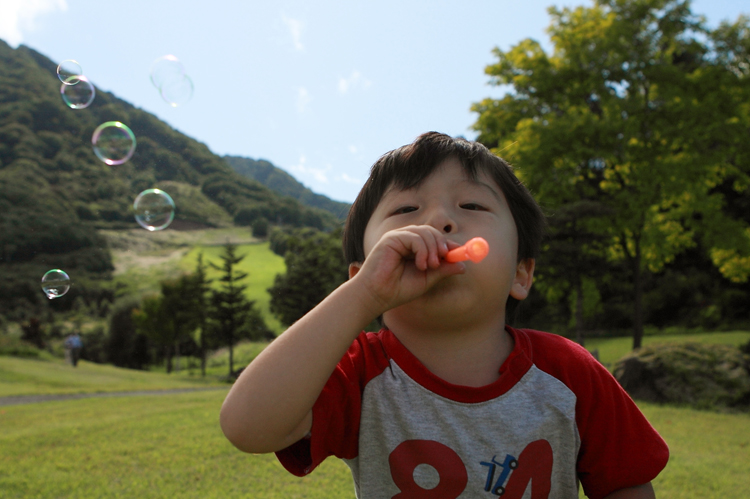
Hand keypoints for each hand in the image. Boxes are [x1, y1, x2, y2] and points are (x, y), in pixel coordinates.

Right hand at [351, 225, 466, 315]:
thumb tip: (464, 266)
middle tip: (445, 259)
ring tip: (429, 267)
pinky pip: (415, 237)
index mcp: (415, 248)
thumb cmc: (398, 289)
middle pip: (432, 231)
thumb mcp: (427, 280)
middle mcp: (407, 239)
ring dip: (432, 249)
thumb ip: (443, 270)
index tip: (460, 253)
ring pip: (425, 232)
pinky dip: (422, 250)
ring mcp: (399, 237)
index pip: (436, 239)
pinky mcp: (392, 238)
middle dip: (442, 245)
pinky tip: (420, 265)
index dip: (449, 244)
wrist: (377, 296)